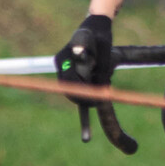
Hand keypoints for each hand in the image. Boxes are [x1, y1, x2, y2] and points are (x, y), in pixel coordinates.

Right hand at [55, 11, 135, 154]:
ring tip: (103, 93)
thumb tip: (86, 61)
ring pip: (78, 96)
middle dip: (87, 97)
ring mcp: (67, 76)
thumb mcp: (95, 40)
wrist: (97, 29)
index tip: (100, 92)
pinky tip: (86, 136)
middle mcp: (62, 69)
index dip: (85, 89)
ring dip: (89, 99)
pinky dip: (84, 118)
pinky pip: (79, 101)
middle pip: (73, 91)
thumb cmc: (97, 34)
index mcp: (63, 59)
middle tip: (103, 97)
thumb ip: (89, 51)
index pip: (71, 81)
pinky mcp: (77, 82)